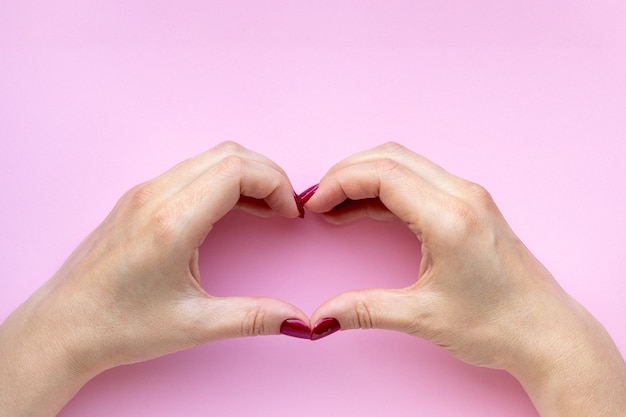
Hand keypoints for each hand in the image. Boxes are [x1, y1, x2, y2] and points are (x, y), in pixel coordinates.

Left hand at [0, 142, 307, 415]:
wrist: (63, 328)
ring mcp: (144, 193)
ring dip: (246, 175)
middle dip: (268, 174)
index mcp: (171, 222)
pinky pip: (191, 171)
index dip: (276, 184)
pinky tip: (234, 210)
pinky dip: (223, 181)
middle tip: (286, 208)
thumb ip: (254, 318)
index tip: (290, 213)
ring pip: (210, 157)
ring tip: (267, 209)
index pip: (237, 170)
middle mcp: (155, 195)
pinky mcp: (139, 199)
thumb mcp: (194, 325)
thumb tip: (301, 323)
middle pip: (228, 154)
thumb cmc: (119, 326)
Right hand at [305, 142, 625, 416]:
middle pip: (390, 157)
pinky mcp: (469, 205)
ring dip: (364, 177)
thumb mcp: (423, 318)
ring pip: (404, 163)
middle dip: (346, 173)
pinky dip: (385, 189)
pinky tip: (363, 211)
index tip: (314, 204)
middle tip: (318, 201)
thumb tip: (320, 318)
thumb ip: (365, 310)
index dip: (339, 183)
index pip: (383, 174)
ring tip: (334, 206)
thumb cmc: (497, 325)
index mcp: (450, 218)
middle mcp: (462, 195)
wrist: (546, 333)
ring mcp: (469, 196)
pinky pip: (418, 181)